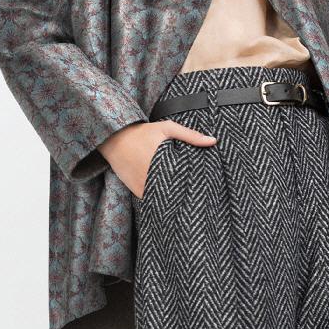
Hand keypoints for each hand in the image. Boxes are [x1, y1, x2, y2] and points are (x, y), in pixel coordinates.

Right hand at [99, 120, 217, 198]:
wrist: (115, 138)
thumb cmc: (143, 132)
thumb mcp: (167, 128)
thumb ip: (190, 135)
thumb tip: (213, 141)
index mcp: (163, 162)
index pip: (185, 181)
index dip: (195, 187)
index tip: (205, 188)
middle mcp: (152, 177)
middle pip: (176, 193)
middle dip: (187, 195)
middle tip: (199, 196)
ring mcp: (143, 186)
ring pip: (164, 200)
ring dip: (174, 199)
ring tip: (186, 199)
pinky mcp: (136, 191)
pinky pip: (152, 200)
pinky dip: (160, 200)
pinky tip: (170, 198)